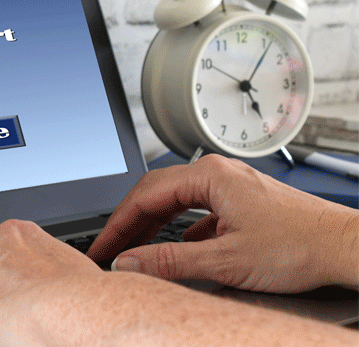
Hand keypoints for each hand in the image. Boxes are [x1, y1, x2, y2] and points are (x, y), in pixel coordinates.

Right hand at [87, 154, 358, 292]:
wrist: (345, 248)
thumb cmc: (299, 246)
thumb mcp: (225, 260)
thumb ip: (170, 261)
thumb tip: (129, 263)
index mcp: (208, 176)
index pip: (144, 196)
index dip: (117, 226)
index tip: (101, 248)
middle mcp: (217, 173)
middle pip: (155, 194)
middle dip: (129, 225)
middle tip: (110, 251)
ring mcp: (231, 186)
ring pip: (176, 202)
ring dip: (153, 227)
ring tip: (135, 251)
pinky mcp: (242, 202)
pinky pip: (197, 211)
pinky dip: (178, 230)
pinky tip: (176, 250)